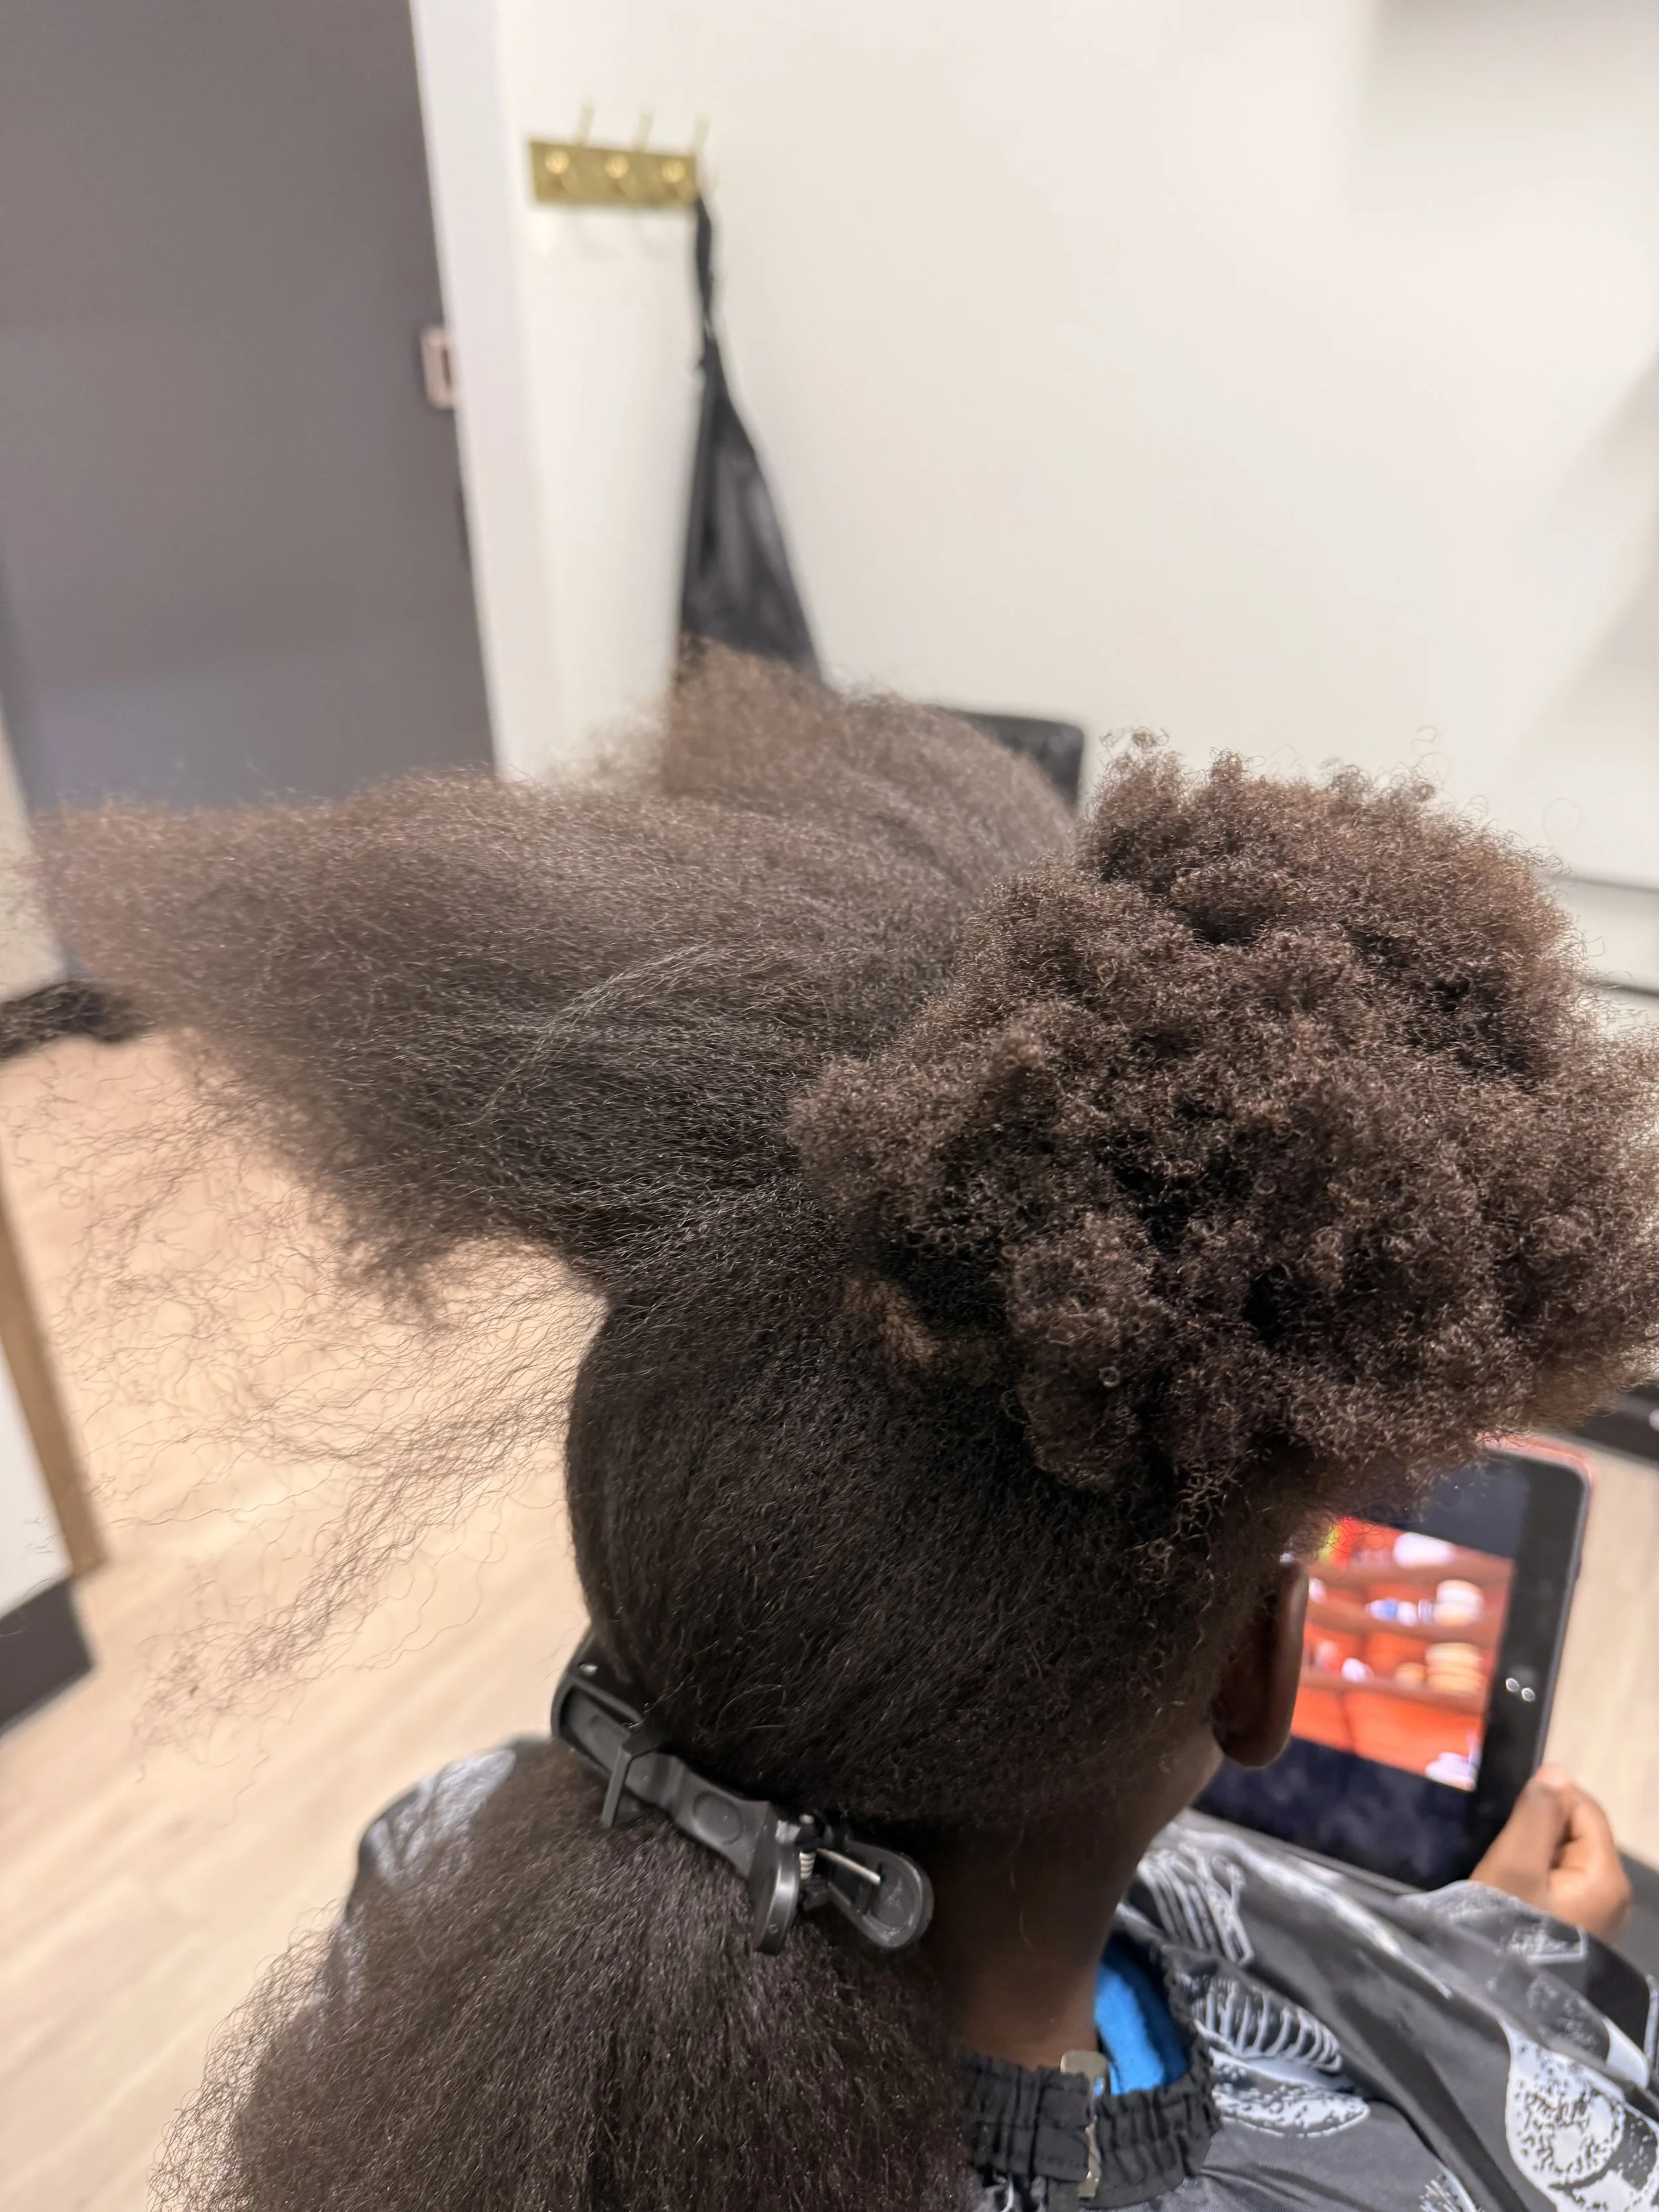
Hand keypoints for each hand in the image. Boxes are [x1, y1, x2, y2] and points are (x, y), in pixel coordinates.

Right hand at [1471, 1766, 1629, 1943]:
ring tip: (1506, 1874)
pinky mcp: (1584, 1928)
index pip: (1583, 1806)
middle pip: (1577, 1831)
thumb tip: (1558, 1771)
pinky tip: (1516, 1895)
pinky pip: (1564, 1883)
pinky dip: (1539, 1878)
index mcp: (1606, 1874)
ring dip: (1535, 1854)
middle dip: (1539, 1829)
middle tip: (1503, 1853)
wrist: (1503, 2005)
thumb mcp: (1514, 1867)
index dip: (1544, 1801)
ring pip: (1567, 1857)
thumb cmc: (1511, 1933)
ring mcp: (1602, 1915)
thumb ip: (1537, 1816)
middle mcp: (1615, 1893)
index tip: (1506, 1819)